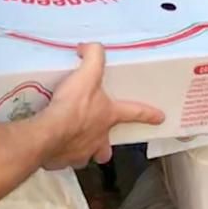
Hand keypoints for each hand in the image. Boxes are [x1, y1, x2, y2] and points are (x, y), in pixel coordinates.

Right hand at [41, 42, 164, 168]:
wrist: (48, 134)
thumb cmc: (72, 107)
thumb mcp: (87, 74)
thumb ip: (93, 56)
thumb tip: (91, 47)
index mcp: (108, 117)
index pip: (135, 112)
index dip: (148, 114)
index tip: (160, 117)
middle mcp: (97, 138)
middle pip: (106, 146)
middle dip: (105, 146)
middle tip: (101, 141)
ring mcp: (80, 152)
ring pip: (85, 155)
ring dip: (81, 149)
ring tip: (71, 141)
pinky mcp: (61, 161)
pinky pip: (62, 158)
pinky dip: (58, 152)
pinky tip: (52, 144)